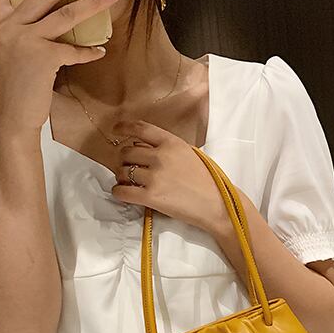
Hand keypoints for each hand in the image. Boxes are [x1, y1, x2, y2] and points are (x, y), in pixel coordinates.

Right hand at [0, 0, 122, 130]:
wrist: (13, 116)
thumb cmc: (15, 86)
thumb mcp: (10, 51)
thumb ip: (22, 30)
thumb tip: (50, 14)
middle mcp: (9, 27)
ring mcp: (25, 41)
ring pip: (65, 14)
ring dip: (93, 3)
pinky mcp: (42, 58)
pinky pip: (73, 49)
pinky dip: (88, 51)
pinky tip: (99, 50)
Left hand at [109, 119, 228, 233]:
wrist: (217, 205)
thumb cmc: (208, 181)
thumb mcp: (189, 154)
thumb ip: (168, 148)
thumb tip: (145, 148)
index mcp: (172, 143)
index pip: (141, 128)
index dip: (124, 127)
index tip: (116, 130)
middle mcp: (161, 156)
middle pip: (126, 152)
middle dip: (124, 160)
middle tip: (128, 168)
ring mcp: (155, 176)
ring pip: (122, 172)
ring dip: (122, 177)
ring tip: (128, 183)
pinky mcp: (150, 197)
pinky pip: (122, 192)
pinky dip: (118, 192)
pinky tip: (122, 193)